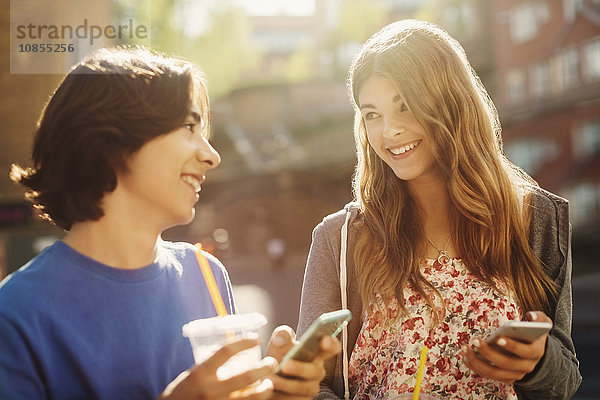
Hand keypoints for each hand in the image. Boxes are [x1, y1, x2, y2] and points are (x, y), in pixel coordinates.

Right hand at [158, 338, 276, 399]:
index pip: (225, 352)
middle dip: (264, 368)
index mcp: (200, 373)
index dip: (243, 343)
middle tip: (272, 362)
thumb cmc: (182, 392)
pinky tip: (259, 397)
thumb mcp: (193, 374)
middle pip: (245, 377)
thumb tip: (235, 350)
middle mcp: (210, 390)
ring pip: (251, 397)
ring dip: (265, 390)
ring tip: (269, 383)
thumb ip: (211, 364)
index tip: (256, 339)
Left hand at [266, 325, 340, 399]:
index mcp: (316, 352)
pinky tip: (271, 389)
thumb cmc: (277, 358)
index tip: (324, 341)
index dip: (331, 344)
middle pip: (317, 371)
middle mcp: (316, 370)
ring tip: (271, 379)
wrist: (266, 380)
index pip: (331, 347)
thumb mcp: (277, 345)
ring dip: (287, 383)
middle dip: (301, 368)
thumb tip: (282, 337)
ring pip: (305, 387)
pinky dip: (283, 395)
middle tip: (285, 365)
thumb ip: (281, 337)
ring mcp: (310, 387)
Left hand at [462, 311, 551, 383]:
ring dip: (478, 362)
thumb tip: (531, 316)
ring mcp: (516, 374)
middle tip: (475, 341)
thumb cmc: (534, 332)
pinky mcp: (506, 378)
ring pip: (495, 373)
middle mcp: (527, 366)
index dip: (512, 346)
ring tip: (466, 349)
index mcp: (536, 352)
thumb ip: (539, 318)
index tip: (498, 338)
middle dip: (489, 353)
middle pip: (507, 364)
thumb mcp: (542, 323)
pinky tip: (465, 357)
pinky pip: (489, 376)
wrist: (535, 350)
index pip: (525, 352)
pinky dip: (476, 368)